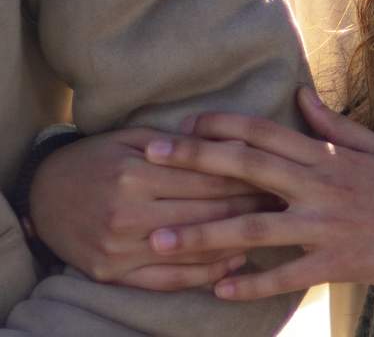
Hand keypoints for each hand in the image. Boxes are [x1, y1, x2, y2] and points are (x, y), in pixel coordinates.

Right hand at [26, 128, 267, 288]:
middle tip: (286, 202)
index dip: (249, 178)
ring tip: (273, 231)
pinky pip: (170, 279)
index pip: (208, 179)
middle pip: (207, 214)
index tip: (280, 175)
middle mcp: (127, 215)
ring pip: (194, 249)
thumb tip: (235, 141)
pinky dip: (206, 274)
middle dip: (252, 207)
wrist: (42, 194)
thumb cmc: (96, 158)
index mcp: (135, 175)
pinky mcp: (113, 274)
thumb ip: (182, 145)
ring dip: (238, 242)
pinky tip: (234, 264)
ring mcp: (119, 249)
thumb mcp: (133, 138)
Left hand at [143, 87, 373, 300]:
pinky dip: (251, 283)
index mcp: (326, 157)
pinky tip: (217, 289)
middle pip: (245, 169)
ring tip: (159, 240)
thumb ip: (332, 124)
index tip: (183, 125)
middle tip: (147, 158)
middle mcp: (319, 187)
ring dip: (203, 235)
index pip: (264, 133)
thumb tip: (298, 95)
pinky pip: (285, 274)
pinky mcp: (334, 262)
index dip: (221, 126)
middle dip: (193, 161)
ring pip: (253, 228)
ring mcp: (324, 226)